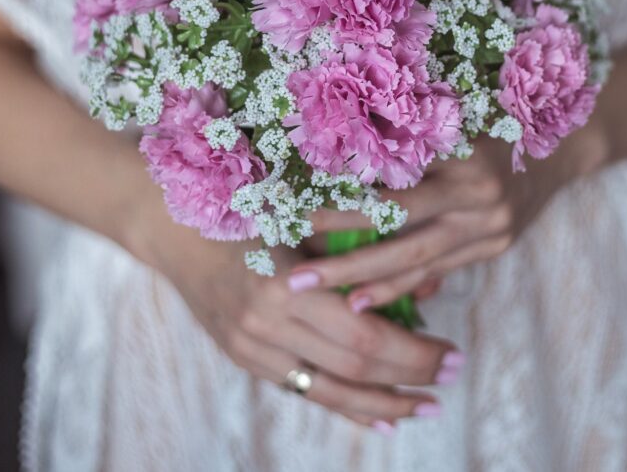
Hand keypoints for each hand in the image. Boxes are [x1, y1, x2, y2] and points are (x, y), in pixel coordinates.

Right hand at [131, 192, 463, 430]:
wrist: (174, 228)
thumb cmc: (244, 207)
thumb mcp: (303, 215)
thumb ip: (361, 242)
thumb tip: (425, 272)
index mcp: (285, 288)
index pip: (366, 337)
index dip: (414, 353)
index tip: (452, 351)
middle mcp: (267, 328)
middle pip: (354, 367)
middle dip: (410, 376)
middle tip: (452, 375)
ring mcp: (252, 350)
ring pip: (329, 391)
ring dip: (382, 403)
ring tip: (425, 406)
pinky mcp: (246, 360)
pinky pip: (304, 392)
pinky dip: (345, 406)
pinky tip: (380, 419)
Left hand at [295, 130, 605, 309]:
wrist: (565, 144)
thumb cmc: (496, 115)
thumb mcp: (455, 110)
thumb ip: (408, 129)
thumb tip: (336, 148)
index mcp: (458, 147)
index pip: (388, 172)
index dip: (339, 189)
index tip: (291, 200)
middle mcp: (475, 190)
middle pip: (393, 221)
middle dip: (337, 243)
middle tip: (289, 262)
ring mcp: (488, 224)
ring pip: (413, 256)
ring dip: (360, 276)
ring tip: (312, 289)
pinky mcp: (494, 246)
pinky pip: (438, 269)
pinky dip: (399, 285)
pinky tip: (362, 301)